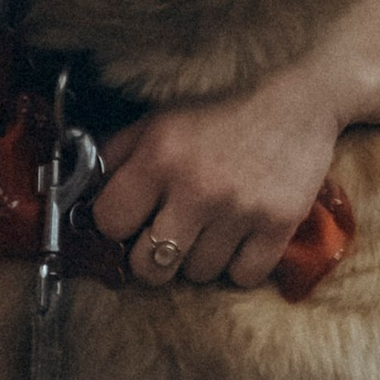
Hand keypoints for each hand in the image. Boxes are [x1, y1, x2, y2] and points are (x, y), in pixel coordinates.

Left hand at [92, 60, 348, 289]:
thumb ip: (116, 156)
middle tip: (166, 239)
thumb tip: (81, 195)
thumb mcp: (159, 121)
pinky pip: (242, 277)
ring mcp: (239, 209)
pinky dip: (239, 266)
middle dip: (151, 259)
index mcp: (159, 156)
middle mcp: (196, 186)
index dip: (116, 225)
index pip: (109, 223)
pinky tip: (240, 238)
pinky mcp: (278, 225)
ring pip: (197, 274)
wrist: (298, 102)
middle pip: (148, 267)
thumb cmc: (220, 113)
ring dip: (199, 259)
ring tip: (211, 228)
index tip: (130, 220)